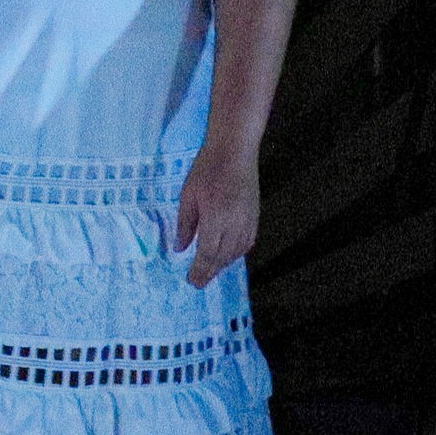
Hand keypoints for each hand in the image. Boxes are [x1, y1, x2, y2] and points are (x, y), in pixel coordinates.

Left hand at [173, 135, 260, 287]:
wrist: (234, 152)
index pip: (208, 254)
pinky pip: (247, 242)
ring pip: (237, 252)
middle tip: (199, 282)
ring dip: (224, 263)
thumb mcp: (188, 197)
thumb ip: (185, 225)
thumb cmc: (206, 171)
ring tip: (210, 271)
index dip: (200, 271)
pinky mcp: (255, 216)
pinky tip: (229, 255)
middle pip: (223, 257)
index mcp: (216, 219)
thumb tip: (180, 248)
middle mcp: (235, 225)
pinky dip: (237, 252)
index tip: (192, 282)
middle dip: (211, 271)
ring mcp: (249, 221)